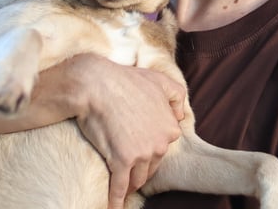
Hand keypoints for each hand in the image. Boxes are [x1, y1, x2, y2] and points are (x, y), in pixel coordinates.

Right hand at [68, 54, 185, 208]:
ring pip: (137, 178)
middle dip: (141, 169)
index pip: (162, 148)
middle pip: (151, 165)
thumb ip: (176, 96)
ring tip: (123, 189)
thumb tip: (180, 116)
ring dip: (130, 184)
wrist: (97, 84)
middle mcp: (159, 143)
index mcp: (170, 127)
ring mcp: (141, 154)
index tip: (140, 153)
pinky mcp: (121, 161)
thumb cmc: (125, 80)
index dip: (149, 150)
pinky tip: (113, 208)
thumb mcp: (159, 81)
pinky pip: (119, 188)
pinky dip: (116, 200)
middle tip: (129, 171)